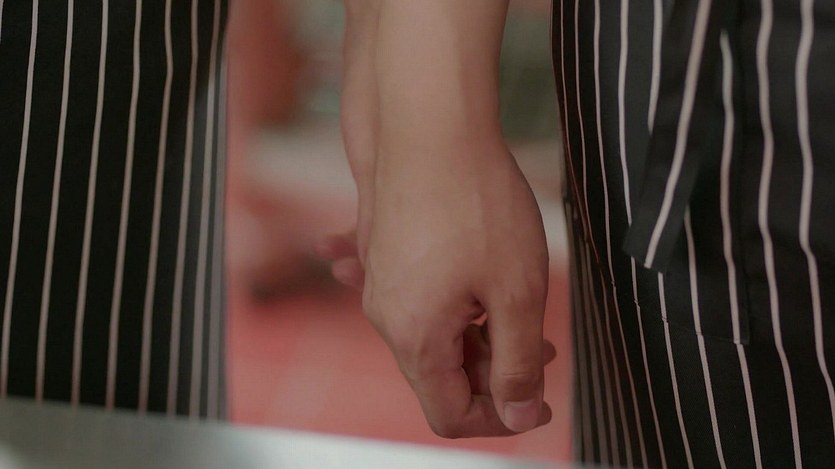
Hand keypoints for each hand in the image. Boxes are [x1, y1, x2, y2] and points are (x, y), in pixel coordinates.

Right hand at [321, 0, 555, 437]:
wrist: (426, 124)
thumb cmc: (475, 203)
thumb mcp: (516, 293)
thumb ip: (516, 364)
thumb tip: (516, 415)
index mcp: (416, 338)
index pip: (451, 415)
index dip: (500, 419)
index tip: (539, 398)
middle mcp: (386, 316)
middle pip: (441, 374)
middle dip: (495, 370)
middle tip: (541, 344)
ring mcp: (380, 280)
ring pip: (432, 332)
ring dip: (476, 332)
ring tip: (514, 303)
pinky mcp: (384, 249)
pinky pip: (414, 292)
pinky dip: (447, 300)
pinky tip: (462, 286)